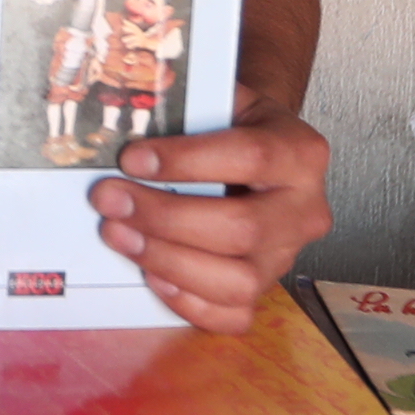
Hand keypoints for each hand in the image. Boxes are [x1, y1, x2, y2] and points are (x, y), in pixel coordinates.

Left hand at [88, 97, 334, 333]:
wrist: (259, 152)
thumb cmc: (232, 125)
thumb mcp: (219, 99)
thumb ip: (184, 108)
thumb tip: (122, 126)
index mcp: (301, 153)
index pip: (250, 157)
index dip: (186, 161)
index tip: (132, 159)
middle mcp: (304, 210)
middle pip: (240, 229)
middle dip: (164, 217)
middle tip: (110, 200)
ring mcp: (287, 256)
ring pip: (236, 281)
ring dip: (167, 261)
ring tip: (119, 234)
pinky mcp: (266, 290)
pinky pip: (231, 315)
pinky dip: (186, 301)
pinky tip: (150, 273)